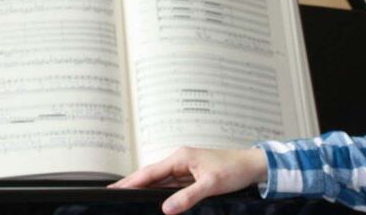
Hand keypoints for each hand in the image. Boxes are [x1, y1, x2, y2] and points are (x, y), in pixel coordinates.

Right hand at [108, 147, 267, 213]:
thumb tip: (166, 208)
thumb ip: (188, 196)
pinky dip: (159, 192)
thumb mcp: (211, 184)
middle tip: (113, 194)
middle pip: (150, 175)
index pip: (150, 172)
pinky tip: (151, 199)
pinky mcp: (191, 176)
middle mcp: (180, 160)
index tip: (114, 188)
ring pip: (159, 181)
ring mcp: (185, 168)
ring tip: (126, 197)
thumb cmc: (235, 169)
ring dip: (144, 189)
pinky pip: (170, 185)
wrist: (252, 165)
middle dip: (132, 184)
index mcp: (181, 157)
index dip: (131, 181)